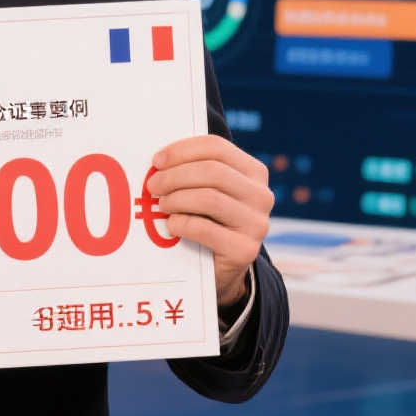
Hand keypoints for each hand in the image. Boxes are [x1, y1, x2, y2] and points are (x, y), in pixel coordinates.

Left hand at [146, 135, 273, 309]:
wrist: (222, 267)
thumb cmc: (209, 220)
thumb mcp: (208, 190)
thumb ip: (195, 171)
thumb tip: (159, 161)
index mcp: (254, 172)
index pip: (217, 148)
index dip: (182, 150)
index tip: (157, 161)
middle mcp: (261, 195)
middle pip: (212, 172)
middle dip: (175, 176)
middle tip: (153, 185)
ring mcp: (256, 224)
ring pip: (210, 198)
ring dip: (177, 199)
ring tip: (162, 205)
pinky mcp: (244, 250)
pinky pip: (205, 229)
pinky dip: (182, 223)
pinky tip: (172, 225)